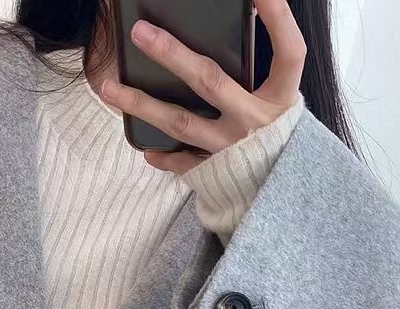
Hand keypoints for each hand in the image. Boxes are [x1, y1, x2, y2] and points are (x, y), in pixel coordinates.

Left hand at [99, 0, 305, 175]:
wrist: (290, 198)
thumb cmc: (284, 142)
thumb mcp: (284, 103)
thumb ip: (267, 72)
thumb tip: (248, 20)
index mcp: (281, 99)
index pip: (288, 52)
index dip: (279, 19)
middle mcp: (255, 122)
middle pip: (210, 81)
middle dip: (173, 54)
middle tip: (141, 33)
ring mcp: (232, 149)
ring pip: (182, 122)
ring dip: (143, 105)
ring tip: (109, 88)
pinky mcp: (219, 173)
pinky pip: (185, 163)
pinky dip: (165, 156)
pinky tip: (145, 149)